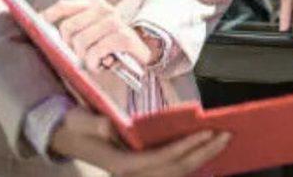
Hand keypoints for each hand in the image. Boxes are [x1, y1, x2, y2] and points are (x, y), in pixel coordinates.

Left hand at [42, 0, 151, 70]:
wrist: (142, 52)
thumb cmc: (111, 42)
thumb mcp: (93, 30)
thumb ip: (75, 26)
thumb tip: (46, 29)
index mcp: (94, 4)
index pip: (65, 6)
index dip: (49, 16)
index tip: (39, 25)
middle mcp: (104, 9)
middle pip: (68, 27)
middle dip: (69, 45)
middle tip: (79, 54)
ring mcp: (115, 22)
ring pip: (80, 42)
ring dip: (83, 57)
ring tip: (92, 60)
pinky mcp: (123, 37)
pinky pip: (95, 52)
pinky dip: (94, 63)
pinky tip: (99, 64)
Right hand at [49, 106, 228, 175]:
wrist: (66, 137)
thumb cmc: (74, 126)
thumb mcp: (78, 120)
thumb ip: (92, 122)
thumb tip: (109, 125)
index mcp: (120, 163)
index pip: (158, 159)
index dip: (184, 147)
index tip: (206, 132)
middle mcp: (132, 175)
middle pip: (174, 170)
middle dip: (202, 154)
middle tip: (226, 136)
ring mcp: (137, 175)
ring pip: (175, 173)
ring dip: (201, 159)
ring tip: (222, 142)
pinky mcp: (142, 171)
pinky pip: (170, 171)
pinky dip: (190, 161)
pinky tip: (206, 150)